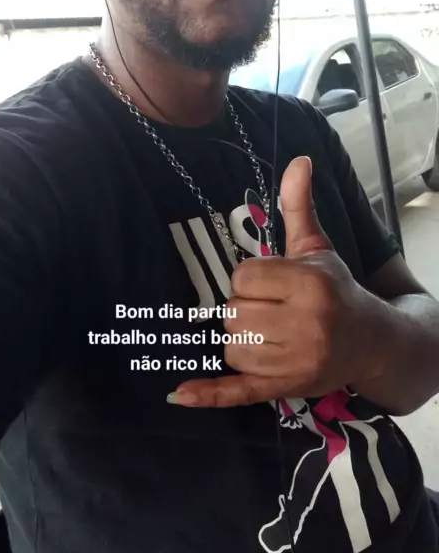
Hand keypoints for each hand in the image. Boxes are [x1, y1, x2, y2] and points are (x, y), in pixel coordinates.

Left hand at [167, 156, 375, 407]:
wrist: (372, 342)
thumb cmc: (337, 289)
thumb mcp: (317, 246)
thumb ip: (298, 205)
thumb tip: (298, 159)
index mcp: (309, 285)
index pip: (243, 278)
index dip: (248, 279)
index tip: (268, 283)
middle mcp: (305, 325)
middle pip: (233, 314)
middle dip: (243, 309)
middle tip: (269, 309)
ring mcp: (296, 362)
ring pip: (233, 347)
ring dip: (240, 340)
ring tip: (268, 332)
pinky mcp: (285, 388)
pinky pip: (238, 391)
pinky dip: (208, 393)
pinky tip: (180, 392)